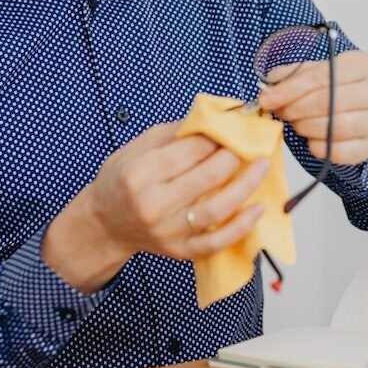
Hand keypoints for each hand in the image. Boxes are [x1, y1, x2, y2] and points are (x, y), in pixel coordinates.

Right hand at [42, 122, 269, 291]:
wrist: (105, 224)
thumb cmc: (121, 181)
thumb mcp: (135, 148)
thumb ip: (173, 132)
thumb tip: (212, 116)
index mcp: (140, 174)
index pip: (189, 150)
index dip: (216, 136)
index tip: (231, 127)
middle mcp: (154, 204)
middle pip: (208, 177)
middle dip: (235, 155)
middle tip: (250, 142)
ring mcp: (169, 231)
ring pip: (218, 209)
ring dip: (246, 185)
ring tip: (263, 166)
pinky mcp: (180, 251)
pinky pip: (217, 242)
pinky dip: (241, 227)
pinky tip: (258, 209)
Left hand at [257, 50, 367, 165]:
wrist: (357, 108)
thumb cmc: (333, 87)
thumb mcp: (312, 72)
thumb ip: (289, 76)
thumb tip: (269, 91)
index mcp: (365, 64)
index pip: (322, 76)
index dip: (290, 89)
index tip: (267, 99)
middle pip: (330, 102)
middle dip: (297, 108)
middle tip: (282, 112)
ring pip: (336, 127)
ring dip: (306, 127)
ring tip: (297, 123)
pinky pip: (338, 151)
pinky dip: (318, 146)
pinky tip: (311, 139)